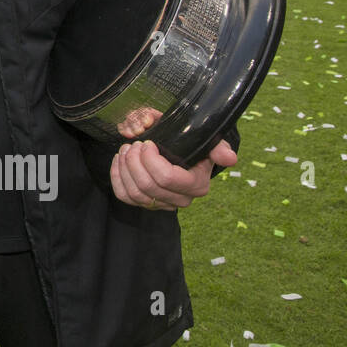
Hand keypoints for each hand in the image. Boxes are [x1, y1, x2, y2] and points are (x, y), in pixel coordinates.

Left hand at [111, 138, 237, 210]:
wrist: (186, 155)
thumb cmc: (195, 146)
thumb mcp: (208, 143)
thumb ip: (219, 148)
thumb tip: (229, 158)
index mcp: (197, 185)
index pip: (167, 178)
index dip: (151, 160)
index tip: (147, 142)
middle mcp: (181, 199)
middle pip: (148, 186)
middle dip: (134, 162)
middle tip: (133, 144)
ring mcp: (163, 204)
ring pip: (135, 193)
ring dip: (125, 168)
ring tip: (126, 149)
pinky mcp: (146, 203)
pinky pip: (125, 197)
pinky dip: (117, 177)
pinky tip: (119, 160)